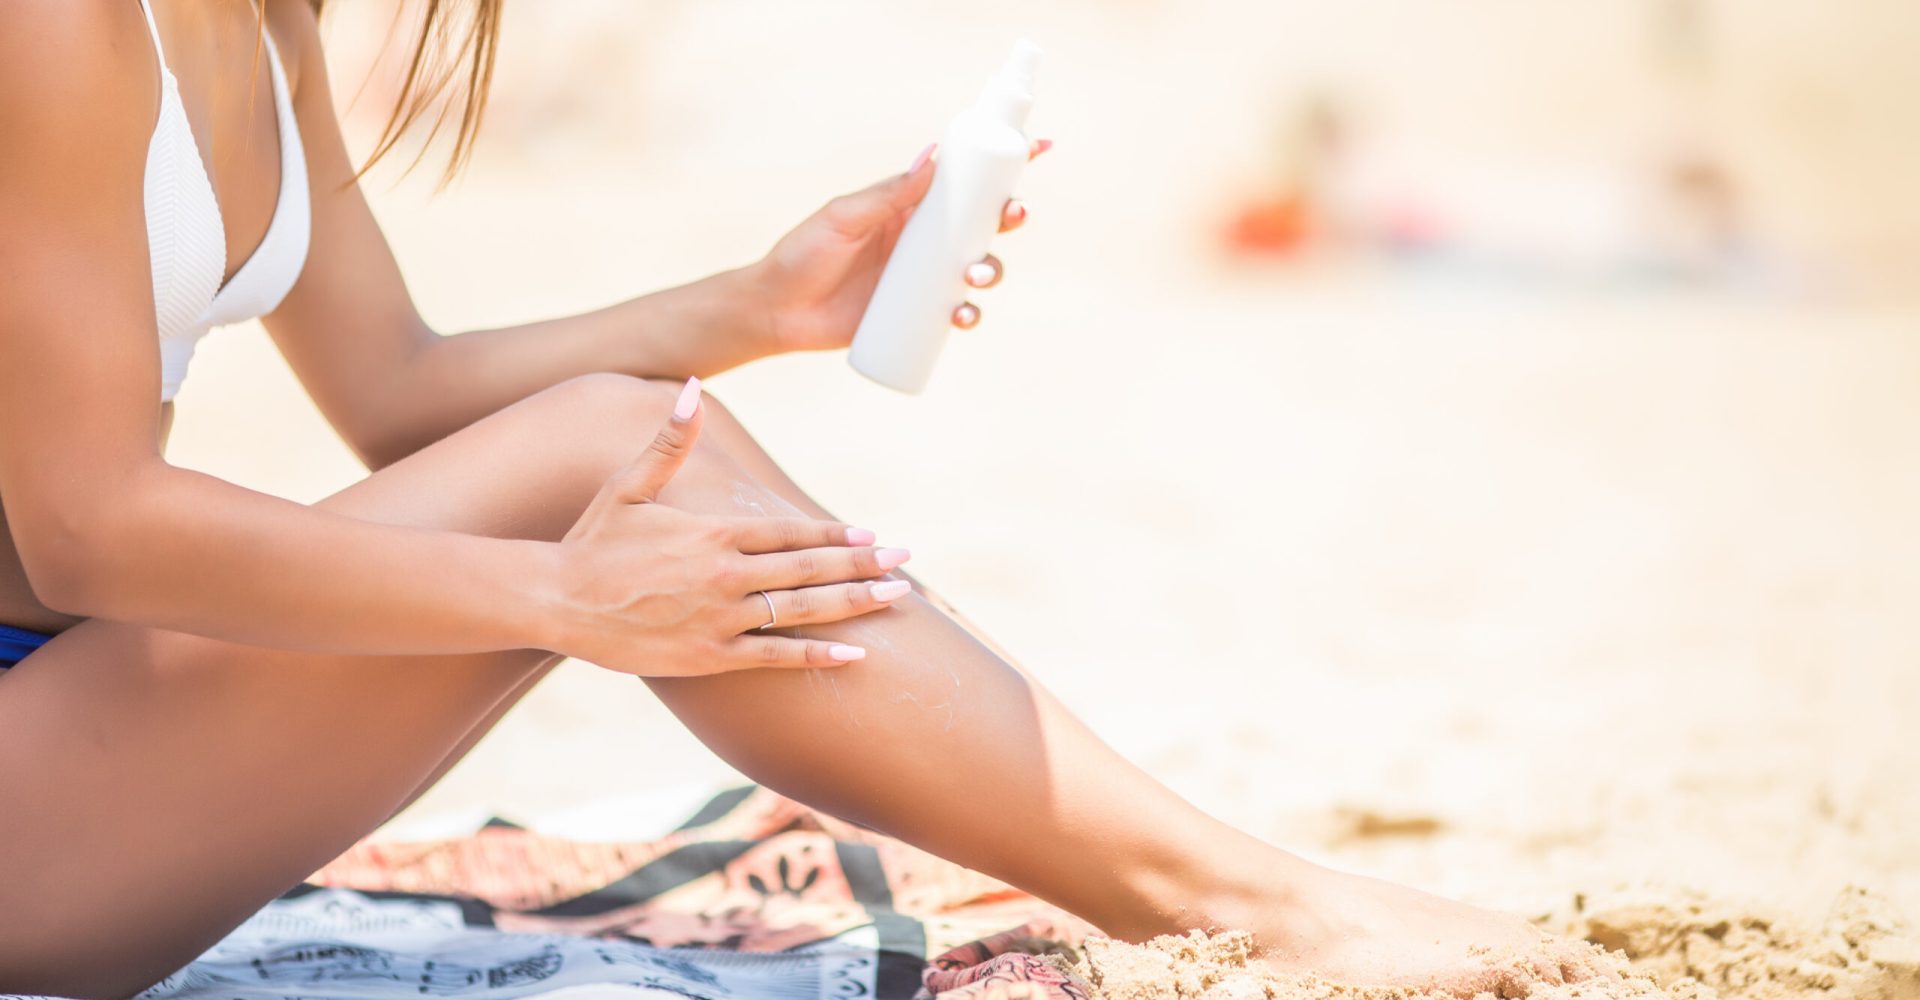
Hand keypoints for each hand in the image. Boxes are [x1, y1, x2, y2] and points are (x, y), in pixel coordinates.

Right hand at [554, 378, 912, 674]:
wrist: (554, 600)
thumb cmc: (591, 542)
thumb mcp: (628, 485)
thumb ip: (668, 441)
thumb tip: (691, 387)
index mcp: (713, 533)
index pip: (789, 532)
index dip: (833, 535)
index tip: (870, 533)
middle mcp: (725, 575)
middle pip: (808, 570)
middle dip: (862, 565)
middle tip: (905, 561)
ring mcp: (720, 618)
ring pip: (802, 611)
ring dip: (854, 603)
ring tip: (895, 597)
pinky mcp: (709, 657)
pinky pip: (774, 657)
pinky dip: (816, 655)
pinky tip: (855, 654)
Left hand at [749, 139, 1052, 353]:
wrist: (776, 310)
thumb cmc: (802, 255)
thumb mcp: (842, 217)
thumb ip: (886, 193)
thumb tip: (934, 157)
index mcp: (909, 206)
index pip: (963, 179)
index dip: (1002, 164)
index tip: (1038, 147)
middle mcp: (924, 240)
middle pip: (983, 224)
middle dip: (1009, 217)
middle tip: (1013, 216)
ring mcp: (924, 278)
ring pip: (979, 267)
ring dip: (992, 269)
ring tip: (975, 275)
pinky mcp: (918, 314)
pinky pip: (958, 312)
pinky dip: (971, 314)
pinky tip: (965, 316)